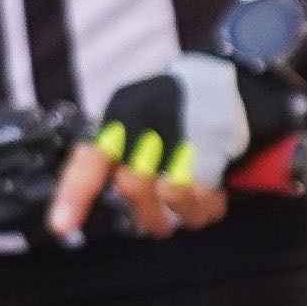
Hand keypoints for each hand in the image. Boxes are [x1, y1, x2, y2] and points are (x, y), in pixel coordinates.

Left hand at [53, 50, 299, 239]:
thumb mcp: (144, 115)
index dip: (74, 194)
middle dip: (147, 214)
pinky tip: (214, 199)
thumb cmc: (190, 103)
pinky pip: (201, 194)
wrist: (245, 78)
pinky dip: (207, 206)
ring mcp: (181, 132)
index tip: (61, 227)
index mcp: (125, 113)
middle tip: (157, 222)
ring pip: (170, 196)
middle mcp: (147, 121)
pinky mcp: (214, 146)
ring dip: (184, 212)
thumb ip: (123, 153)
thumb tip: (108, 197)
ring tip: (194, 207)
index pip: (90, 157)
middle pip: (132, 187)